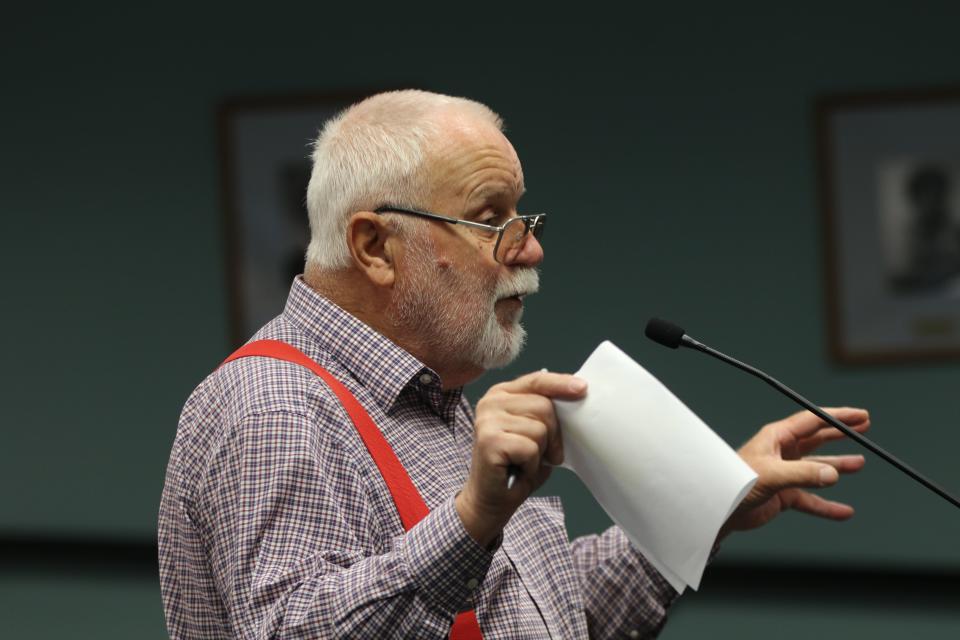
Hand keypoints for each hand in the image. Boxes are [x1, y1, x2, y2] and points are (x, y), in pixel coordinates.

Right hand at [455, 371, 587, 546]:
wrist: (490, 500)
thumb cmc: (516, 467)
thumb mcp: (535, 433)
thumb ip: (546, 414)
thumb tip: (575, 398)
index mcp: (502, 394)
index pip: (537, 380)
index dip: (561, 384)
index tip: (582, 388)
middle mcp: (491, 402)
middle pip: (544, 406)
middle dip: (553, 434)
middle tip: (543, 453)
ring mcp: (487, 420)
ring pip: (540, 429)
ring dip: (540, 452)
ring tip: (524, 461)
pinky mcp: (488, 441)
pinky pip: (530, 448)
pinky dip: (531, 465)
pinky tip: (517, 469)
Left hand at [718, 407, 869, 539]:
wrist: (720, 510)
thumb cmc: (734, 484)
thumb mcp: (770, 475)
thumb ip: (803, 474)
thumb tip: (833, 474)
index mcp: (776, 437)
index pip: (812, 421)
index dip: (837, 417)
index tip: (860, 415)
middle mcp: (782, 452)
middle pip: (817, 438)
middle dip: (840, 433)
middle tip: (864, 427)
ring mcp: (784, 473)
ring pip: (817, 467)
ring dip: (838, 465)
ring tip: (859, 464)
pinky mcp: (784, 494)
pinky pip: (812, 499)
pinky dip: (828, 505)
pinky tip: (844, 511)